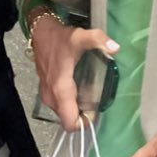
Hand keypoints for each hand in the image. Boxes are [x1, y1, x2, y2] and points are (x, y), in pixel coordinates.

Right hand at [30, 13, 119, 131]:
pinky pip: (59, 107)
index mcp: (61, 88)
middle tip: (96, 101)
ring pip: (63, 114)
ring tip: (89, 95)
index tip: (95, 111)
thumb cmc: (61, 38)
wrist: (40, 33)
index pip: (69, 122)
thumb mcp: (81, 36)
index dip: (84, 123)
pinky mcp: (45, 93)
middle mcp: (51, 96)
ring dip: (76, 110)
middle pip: (68, 119)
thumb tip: (116, 47)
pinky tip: (78, 90)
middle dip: (82, 115)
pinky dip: (69, 104)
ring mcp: (46, 96)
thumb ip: (99, 40)